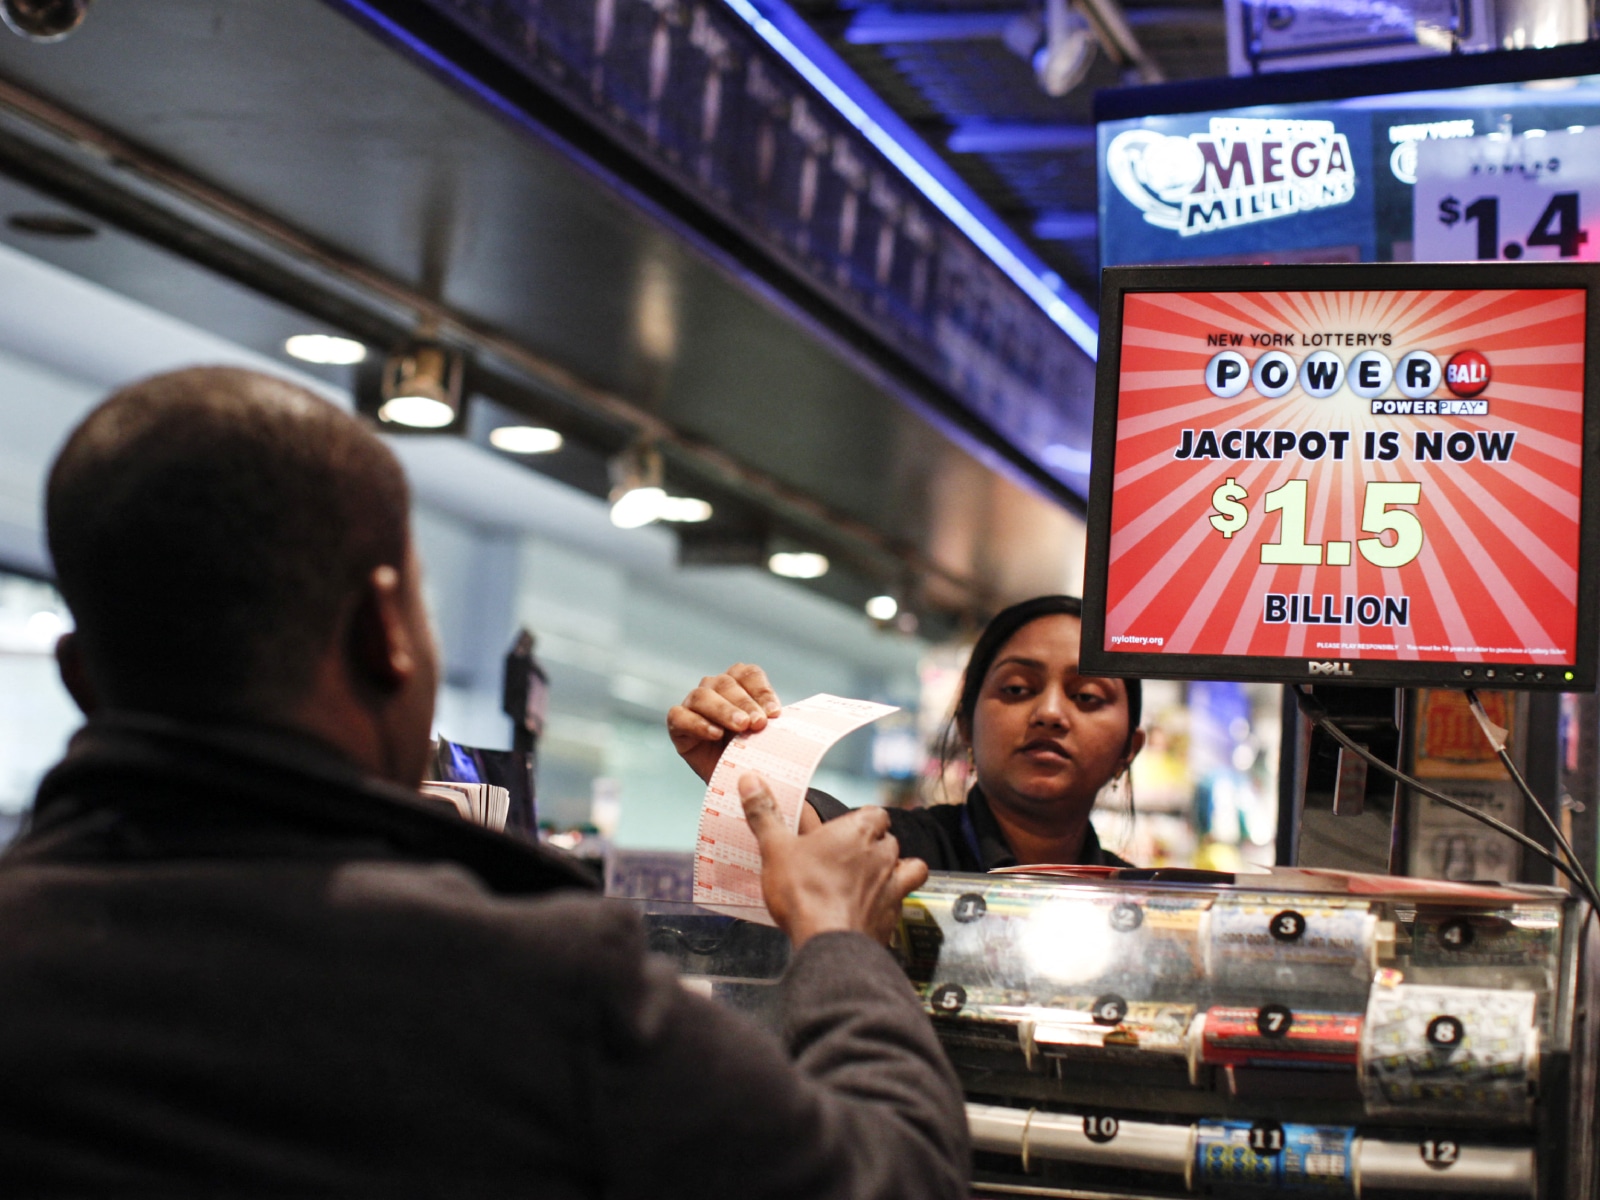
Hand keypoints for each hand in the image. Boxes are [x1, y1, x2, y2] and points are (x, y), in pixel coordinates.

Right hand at [667, 664, 782, 782]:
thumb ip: (774, 725)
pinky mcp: (677, 723)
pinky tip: (715, 734)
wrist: (731, 780)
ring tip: (740, 727)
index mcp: (739, 684)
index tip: (775, 713)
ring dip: (723, 710)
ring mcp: (693, 704)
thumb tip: (782, 719)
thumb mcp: (767, 737)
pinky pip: (680, 716)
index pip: (749, 675)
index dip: (762, 691)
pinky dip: (698, 723)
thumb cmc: (750, 753)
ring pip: (703, 696)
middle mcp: (714, 688)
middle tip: (758, 723)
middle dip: (745, 703)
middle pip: (726, 684)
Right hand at [739, 773, 927, 947]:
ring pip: (905, 867)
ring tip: (868, 879)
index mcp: (858, 830)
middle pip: (886, 840)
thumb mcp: (775, 849)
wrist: (828, 942)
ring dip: (890, 870)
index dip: (861, 821)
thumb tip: (751, 781)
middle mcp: (882, 853)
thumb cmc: (805, 892)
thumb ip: (765, 814)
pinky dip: (891, 901)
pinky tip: (873, 907)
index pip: (875, 814)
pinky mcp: (893, 915)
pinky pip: (901, 901)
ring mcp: (892, 884)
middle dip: (871, 846)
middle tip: (844, 858)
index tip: (842, 830)